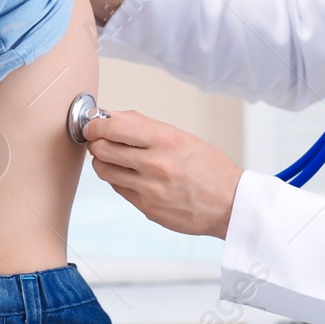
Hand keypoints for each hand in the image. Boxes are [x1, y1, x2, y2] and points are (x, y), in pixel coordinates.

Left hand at [83, 109, 240, 238]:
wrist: (230, 204)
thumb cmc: (211, 169)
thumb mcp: (183, 137)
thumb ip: (146, 127)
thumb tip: (113, 116)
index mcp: (165, 140)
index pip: (114, 126)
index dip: (96, 124)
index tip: (94, 124)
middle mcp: (155, 163)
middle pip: (102, 148)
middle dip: (97, 142)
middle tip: (102, 141)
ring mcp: (149, 188)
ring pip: (104, 170)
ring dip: (104, 162)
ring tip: (116, 160)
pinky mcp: (147, 207)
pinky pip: (119, 189)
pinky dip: (120, 180)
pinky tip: (132, 177)